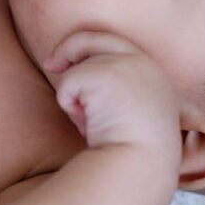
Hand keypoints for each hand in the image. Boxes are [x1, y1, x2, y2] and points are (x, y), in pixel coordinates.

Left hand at [44, 31, 180, 160]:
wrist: (140, 167)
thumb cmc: (132, 153)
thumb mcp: (132, 116)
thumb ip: (116, 94)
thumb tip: (78, 84)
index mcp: (154, 74)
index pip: (116, 46)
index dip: (89, 49)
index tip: (71, 61)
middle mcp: (142, 62)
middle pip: (94, 37)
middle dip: (68, 47)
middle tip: (50, 65)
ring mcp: (125, 63)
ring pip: (78, 68)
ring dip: (75, 96)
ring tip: (91, 123)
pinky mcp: (105, 72)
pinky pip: (68, 82)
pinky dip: (68, 104)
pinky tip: (85, 124)